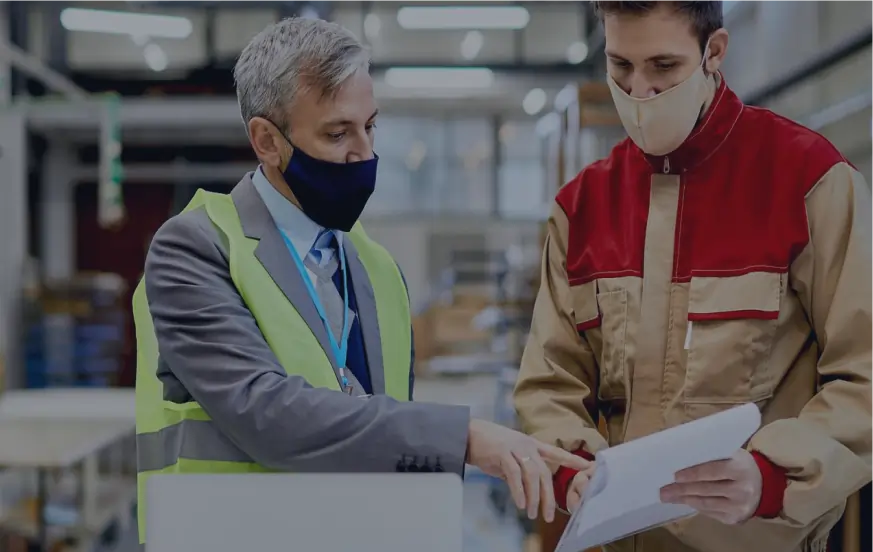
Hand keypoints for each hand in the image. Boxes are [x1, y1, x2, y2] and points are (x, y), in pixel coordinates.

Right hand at [466, 419, 590, 522]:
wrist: (468, 434)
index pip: (556, 452)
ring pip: (532, 475)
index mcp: (531, 445)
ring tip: (533, 513)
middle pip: (545, 472)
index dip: (572, 459)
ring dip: (534, 497)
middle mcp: (527, 446)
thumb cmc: (489, 446)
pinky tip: (521, 504)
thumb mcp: (510, 456)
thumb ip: (520, 470)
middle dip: (549, 496)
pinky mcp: (502, 453)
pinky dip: (519, 491)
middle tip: (549, 515)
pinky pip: (515, 475)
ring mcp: (515, 448)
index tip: (588, 466)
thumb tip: (527, 489)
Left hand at [660, 449, 761, 524]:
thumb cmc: (740, 465)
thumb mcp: (731, 455)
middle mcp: (743, 490)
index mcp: (740, 468)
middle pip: (706, 489)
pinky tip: (685, 501)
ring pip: (706, 503)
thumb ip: (711, 456)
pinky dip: (696, 506)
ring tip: (669, 497)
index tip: (675, 476)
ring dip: (685, 499)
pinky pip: (710, 513)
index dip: (692, 474)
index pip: (712, 471)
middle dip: (682, 490)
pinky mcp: (735, 519)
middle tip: (663, 490)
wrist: (764, 485)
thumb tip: (680, 459)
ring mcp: (740, 507)